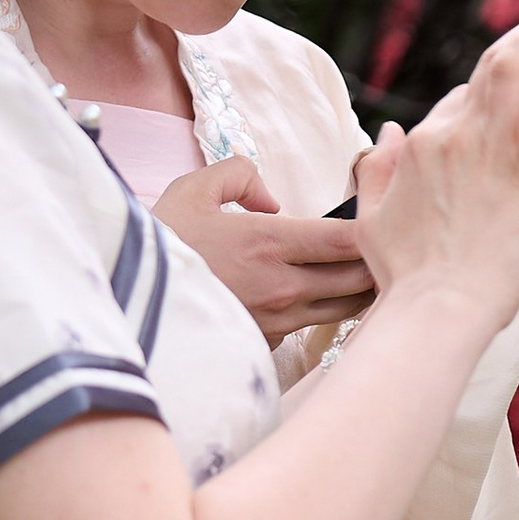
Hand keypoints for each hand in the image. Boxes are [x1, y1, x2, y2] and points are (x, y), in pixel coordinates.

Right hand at [152, 157, 376, 345]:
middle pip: (358, 280)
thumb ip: (241, 175)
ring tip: (372, 273)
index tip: (383, 217)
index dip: (375, 227)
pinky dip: (326, 313)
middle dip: (380, 263)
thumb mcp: (193, 188)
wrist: (127, 302)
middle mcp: (279, 287)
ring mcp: (274, 321)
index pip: (347, 239)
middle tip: (391, 246)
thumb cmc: (159, 243)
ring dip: (360, 291)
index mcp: (268, 243)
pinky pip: (310, 327)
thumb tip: (271, 199)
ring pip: (342, 310)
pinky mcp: (263, 344)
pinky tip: (327, 298)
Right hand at [349, 1, 518, 320]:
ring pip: (514, 70)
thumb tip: (383, 133)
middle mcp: (452, 135)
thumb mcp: (370, 219)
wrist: (437, 304)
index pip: (459, 100)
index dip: (486, 89)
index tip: (508, 84)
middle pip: (487, 68)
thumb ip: (375, 172)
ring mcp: (489, 147)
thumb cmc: (404, 275)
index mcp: (420, 145)